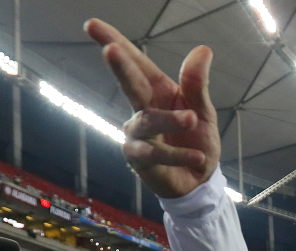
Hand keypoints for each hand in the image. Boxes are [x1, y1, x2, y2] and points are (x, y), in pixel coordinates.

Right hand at [84, 19, 219, 198]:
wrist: (198, 180)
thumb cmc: (195, 139)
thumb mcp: (203, 111)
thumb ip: (197, 84)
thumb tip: (203, 50)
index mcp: (156, 91)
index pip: (136, 63)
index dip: (115, 42)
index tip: (92, 24)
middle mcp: (142, 110)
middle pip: (130, 85)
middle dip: (120, 67)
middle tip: (110, 50)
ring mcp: (138, 135)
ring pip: (147, 122)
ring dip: (169, 119)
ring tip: (191, 118)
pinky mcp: (140, 160)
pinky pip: (158, 154)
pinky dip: (179, 154)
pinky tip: (198, 156)